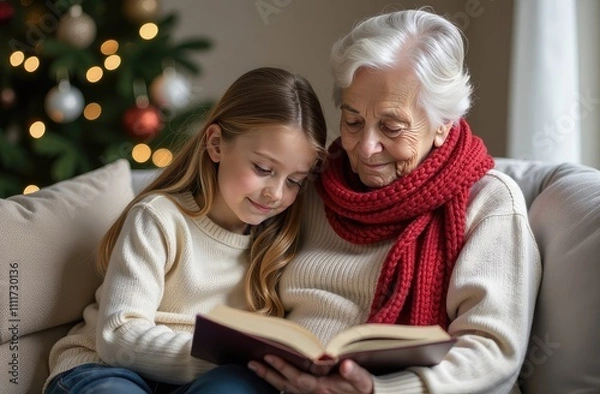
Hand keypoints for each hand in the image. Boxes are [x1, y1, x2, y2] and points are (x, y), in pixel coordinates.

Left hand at [248, 355, 373, 393]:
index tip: (269, 356)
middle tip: (251, 363)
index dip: (283, 368)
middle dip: (268, 374)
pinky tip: (271, 378)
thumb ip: (355, 374)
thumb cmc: (364, 389)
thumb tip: (345, 365)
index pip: (297, 378)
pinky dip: (279, 384)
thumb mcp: (364, 381)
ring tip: (255, 367)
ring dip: (270, 379)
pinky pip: (291, 391)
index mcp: (323, 389)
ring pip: (285, 389)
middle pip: (285, 385)